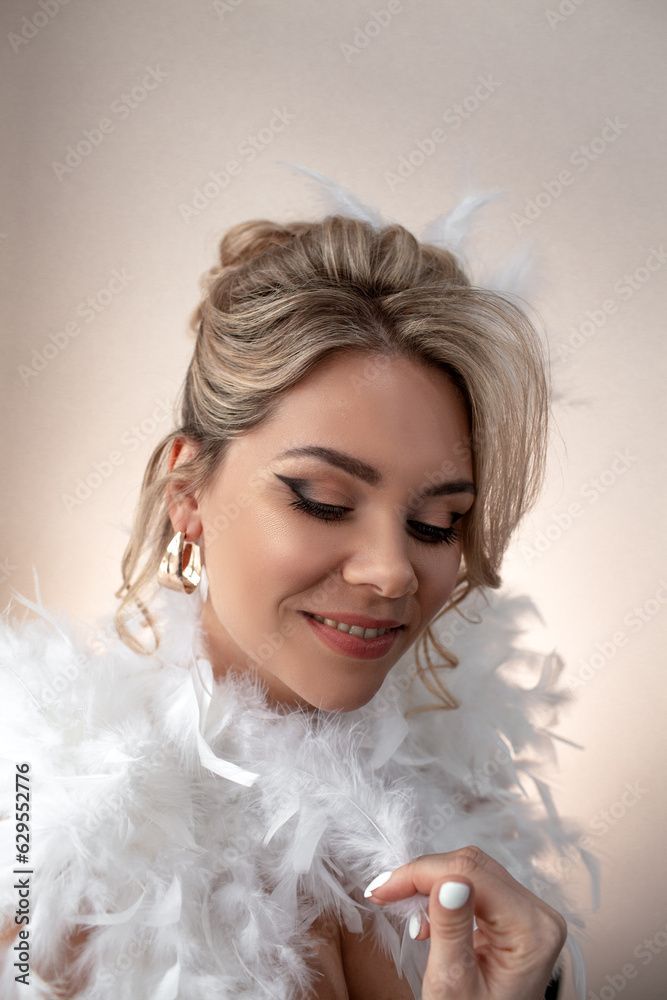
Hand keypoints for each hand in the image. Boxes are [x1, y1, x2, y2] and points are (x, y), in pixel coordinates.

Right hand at [364, 845, 566, 999]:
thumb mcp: (453, 984)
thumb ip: (452, 930)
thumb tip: (447, 880)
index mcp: (531, 930)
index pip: (471, 874)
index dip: (420, 874)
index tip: (382, 889)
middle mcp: (537, 913)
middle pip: (472, 865)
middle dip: (422, 875)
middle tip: (385, 893)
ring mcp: (528, 912)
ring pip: (471, 869)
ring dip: (430, 881)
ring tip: (402, 906)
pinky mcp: (514, 914)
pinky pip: (475, 884)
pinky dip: (442, 891)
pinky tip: (424, 916)